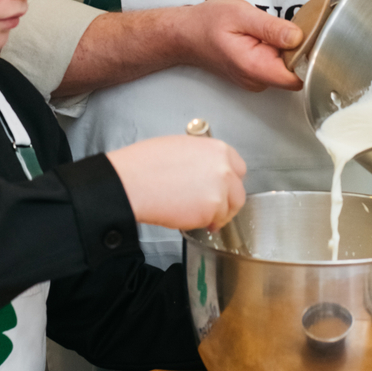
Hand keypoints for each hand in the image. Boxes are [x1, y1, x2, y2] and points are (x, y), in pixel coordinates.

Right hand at [107, 136, 246, 229]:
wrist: (133, 182)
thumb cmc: (146, 164)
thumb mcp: (181, 147)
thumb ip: (202, 159)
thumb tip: (204, 170)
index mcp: (217, 149)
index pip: (238, 168)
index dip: (229, 181)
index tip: (223, 188)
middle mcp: (224, 169)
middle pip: (238, 192)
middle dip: (227, 202)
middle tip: (215, 208)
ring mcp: (220, 191)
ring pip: (227, 210)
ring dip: (216, 215)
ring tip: (197, 215)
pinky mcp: (211, 211)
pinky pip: (212, 221)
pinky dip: (202, 223)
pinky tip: (187, 218)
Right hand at [178, 0, 302, 91]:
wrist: (184, 34)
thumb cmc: (207, 23)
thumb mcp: (240, 15)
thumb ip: (271, 27)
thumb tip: (299, 37)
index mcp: (255, 67)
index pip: (298, 76)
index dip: (308, 56)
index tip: (307, 35)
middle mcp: (257, 80)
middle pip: (296, 71)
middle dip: (298, 49)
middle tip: (285, 25)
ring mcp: (255, 80)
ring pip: (287, 68)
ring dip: (286, 49)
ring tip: (267, 30)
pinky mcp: (254, 75)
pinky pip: (276, 65)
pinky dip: (276, 50)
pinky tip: (263, 36)